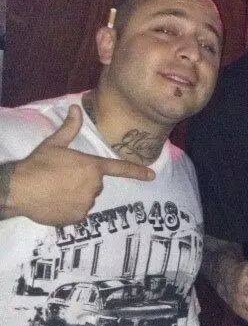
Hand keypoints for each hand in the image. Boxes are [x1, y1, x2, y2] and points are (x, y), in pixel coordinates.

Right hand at [4, 105, 154, 224]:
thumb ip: (70, 128)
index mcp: (92, 166)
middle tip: (62, 178)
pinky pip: (80, 212)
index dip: (137, 172)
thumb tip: (75, 107)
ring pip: (87, 198)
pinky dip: (71, 209)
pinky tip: (56, 203)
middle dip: (83, 181)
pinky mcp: (78, 217)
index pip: (119, 168)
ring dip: (77, 195)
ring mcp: (87, 203)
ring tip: (56, 190)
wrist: (18, 190)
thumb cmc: (38, 165)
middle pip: (95, 184)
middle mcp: (94, 185)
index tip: (152, 176)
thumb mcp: (54, 144)